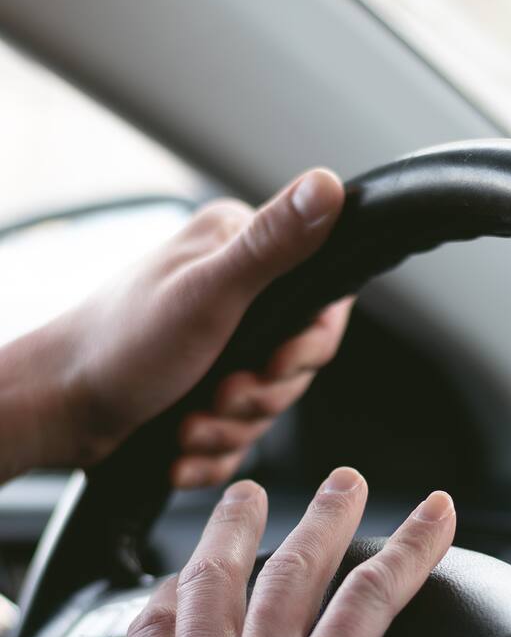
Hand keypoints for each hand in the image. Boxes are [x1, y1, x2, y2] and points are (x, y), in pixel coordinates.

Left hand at [14, 169, 348, 486]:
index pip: (322, 300)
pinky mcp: (205, 386)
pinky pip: (240, 432)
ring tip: (190, 424)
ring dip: (232, 429)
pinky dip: (214, 450)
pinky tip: (183, 445)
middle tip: (221, 395)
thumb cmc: (120, 346)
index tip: (276, 363)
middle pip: (298, 361)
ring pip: (269, 402)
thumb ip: (273, 244)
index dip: (309, 345)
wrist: (57, 409)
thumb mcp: (209, 291)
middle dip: (261, 396)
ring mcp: (220, 344)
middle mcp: (233, 291)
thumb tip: (326, 185)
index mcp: (239, 250)